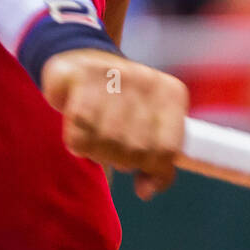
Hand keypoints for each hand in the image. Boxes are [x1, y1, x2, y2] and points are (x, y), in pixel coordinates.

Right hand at [42, 49, 188, 199]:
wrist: (82, 58)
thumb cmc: (119, 104)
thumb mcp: (149, 127)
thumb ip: (154, 161)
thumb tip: (147, 192)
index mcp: (171, 94)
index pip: (168, 150)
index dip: (155, 171)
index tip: (144, 179)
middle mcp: (147, 82)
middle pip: (136, 151)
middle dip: (121, 160)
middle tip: (113, 147)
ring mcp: (116, 76)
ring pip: (108, 143)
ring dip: (98, 152)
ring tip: (97, 136)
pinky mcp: (83, 78)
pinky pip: (80, 135)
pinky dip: (78, 143)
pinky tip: (80, 126)